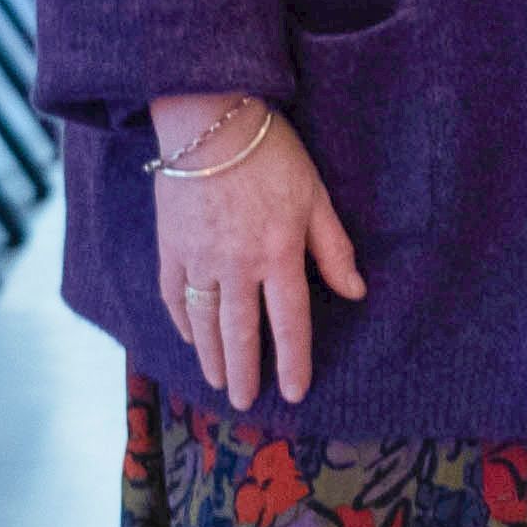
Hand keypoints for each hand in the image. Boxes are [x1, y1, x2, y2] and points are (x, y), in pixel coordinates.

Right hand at [147, 97, 361, 411]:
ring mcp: (197, 259)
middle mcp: (236, 266)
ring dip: (212, 358)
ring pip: (204, 323)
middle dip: (246, 372)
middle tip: (247, 404)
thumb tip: (357, 292)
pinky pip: (174, 296)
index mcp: (279, 255)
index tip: (295, 392)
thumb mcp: (317, 198)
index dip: (294, 361)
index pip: (290, 322)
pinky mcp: (169, 248)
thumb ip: (333, 249)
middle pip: (241, 333)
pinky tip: (190, 340)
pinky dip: (182, 323)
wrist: (209, 123)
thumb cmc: (274, 156)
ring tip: (220, 383)